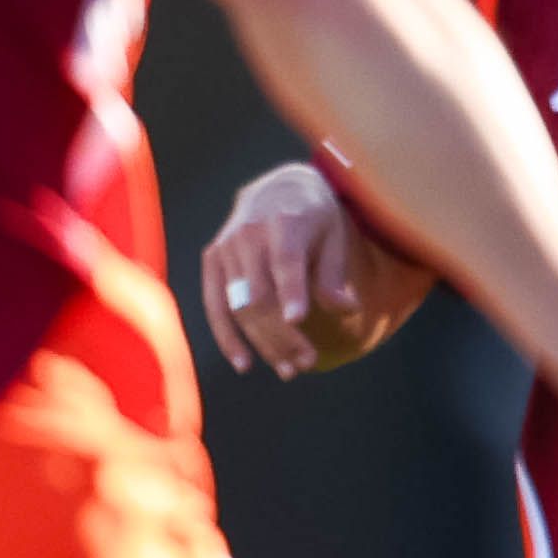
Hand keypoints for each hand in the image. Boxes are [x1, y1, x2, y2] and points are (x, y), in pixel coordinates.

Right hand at [199, 163, 415, 375]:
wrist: (275, 188)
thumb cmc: (313, 216)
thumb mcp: (333, 234)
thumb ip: (334, 273)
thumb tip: (346, 309)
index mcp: (284, 220)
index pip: (285, 260)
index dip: (291, 290)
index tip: (298, 320)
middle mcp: (248, 233)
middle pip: (260, 294)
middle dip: (282, 333)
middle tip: (306, 363)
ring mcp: (225, 248)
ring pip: (239, 307)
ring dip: (262, 343)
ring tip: (288, 369)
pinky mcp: (211, 261)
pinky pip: (214, 307)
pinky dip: (227, 337)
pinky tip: (244, 363)